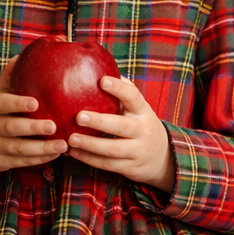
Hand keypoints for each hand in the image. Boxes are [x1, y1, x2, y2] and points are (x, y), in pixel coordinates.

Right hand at [0, 58, 67, 176]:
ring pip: (18, 149)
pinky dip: (39, 159)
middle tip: (53, 125)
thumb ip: (10, 76)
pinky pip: (21, 162)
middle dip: (32, 127)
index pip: (1, 104)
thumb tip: (24, 54)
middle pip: (10, 128)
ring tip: (62, 144)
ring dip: (41, 148)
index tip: (35, 102)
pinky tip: (56, 154)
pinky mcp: (0, 163)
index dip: (17, 103)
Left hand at [67, 77, 174, 192]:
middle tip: (78, 116)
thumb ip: (124, 91)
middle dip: (99, 121)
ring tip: (71, 138)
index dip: (119, 89)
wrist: (162, 157)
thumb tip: (101, 67)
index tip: (102, 81)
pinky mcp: (129, 167)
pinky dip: (89, 159)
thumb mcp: (138, 108)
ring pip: (112, 149)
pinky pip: (107, 164)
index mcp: (143, 112)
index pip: (134, 97)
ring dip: (90, 145)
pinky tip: (73, 152)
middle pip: (121, 127)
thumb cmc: (140, 125)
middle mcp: (142, 131)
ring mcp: (137, 151)